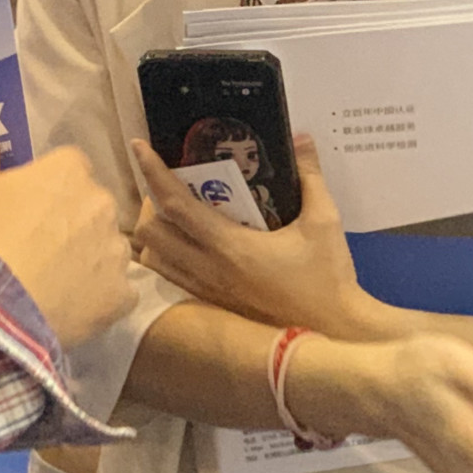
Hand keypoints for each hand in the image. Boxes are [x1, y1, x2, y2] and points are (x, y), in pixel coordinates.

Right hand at [0, 112, 134, 346]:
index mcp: (67, 172)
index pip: (68, 166)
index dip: (46, 186)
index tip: (23, 210)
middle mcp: (101, 204)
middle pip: (90, 206)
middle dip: (68, 221)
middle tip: (32, 248)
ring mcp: (115, 252)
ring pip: (105, 248)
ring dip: (86, 259)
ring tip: (48, 284)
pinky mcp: (120, 296)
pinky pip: (115, 291)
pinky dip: (97, 298)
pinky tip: (68, 308)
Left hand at [132, 135, 389, 341]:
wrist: (333, 334)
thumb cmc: (327, 278)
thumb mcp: (324, 221)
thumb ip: (309, 176)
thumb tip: (300, 138)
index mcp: (229, 247)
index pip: (175, 205)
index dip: (152, 172)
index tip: (139, 146)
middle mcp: (208, 269)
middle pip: (150, 232)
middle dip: (148, 201)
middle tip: (167, 182)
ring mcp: (206, 290)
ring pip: (153, 258)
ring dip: (153, 231)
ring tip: (172, 211)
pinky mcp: (211, 304)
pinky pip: (170, 276)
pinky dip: (164, 254)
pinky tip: (186, 241)